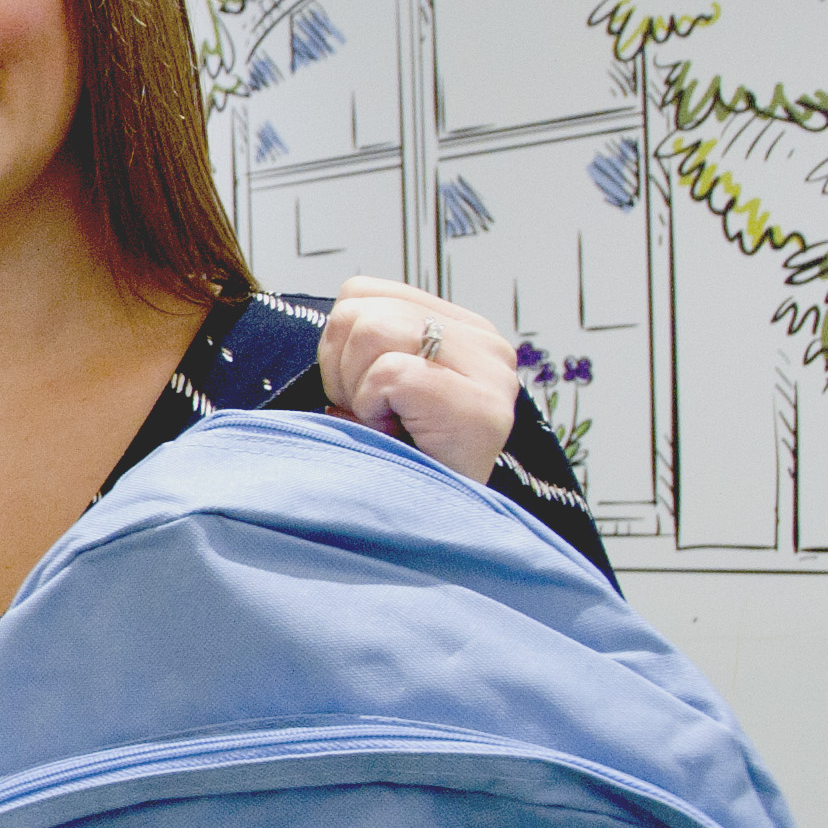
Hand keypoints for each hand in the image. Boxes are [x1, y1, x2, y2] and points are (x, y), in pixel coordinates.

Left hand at [316, 276, 516, 483]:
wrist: (434, 534)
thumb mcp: (379, 392)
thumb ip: (367, 345)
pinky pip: (389, 374)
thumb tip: (337, 322)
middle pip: (356, 311)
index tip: (364, 394)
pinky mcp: (481, 408)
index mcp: (460, 329)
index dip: (338, 345)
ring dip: (356, 390)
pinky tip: (398, 438)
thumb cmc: (399, 463)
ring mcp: (490, 373)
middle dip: (340, 370)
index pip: (359, 292)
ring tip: (387, 426)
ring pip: (368, 330)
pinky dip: (374, 409)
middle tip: (373, 417)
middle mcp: (484, 342)